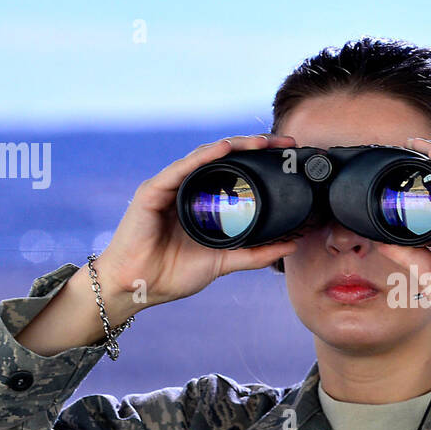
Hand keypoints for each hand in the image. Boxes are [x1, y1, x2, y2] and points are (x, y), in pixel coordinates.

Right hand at [94, 134, 299, 318]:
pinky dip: (204, 157)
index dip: (260, 160)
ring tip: (261, 142)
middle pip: (223, 158)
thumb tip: (291, 245)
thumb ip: (256, 253)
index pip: (234, 171)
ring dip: (235, 145)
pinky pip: (181, 169)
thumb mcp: (224, 262)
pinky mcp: (152, 191)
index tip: (287, 155)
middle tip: (284, 142)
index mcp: (201, 200)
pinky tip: (224, 149)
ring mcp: (169, 186)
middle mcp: (186, 187)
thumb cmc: (172, 273)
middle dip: (254, 146)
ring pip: (205, 156)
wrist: (139, 287)